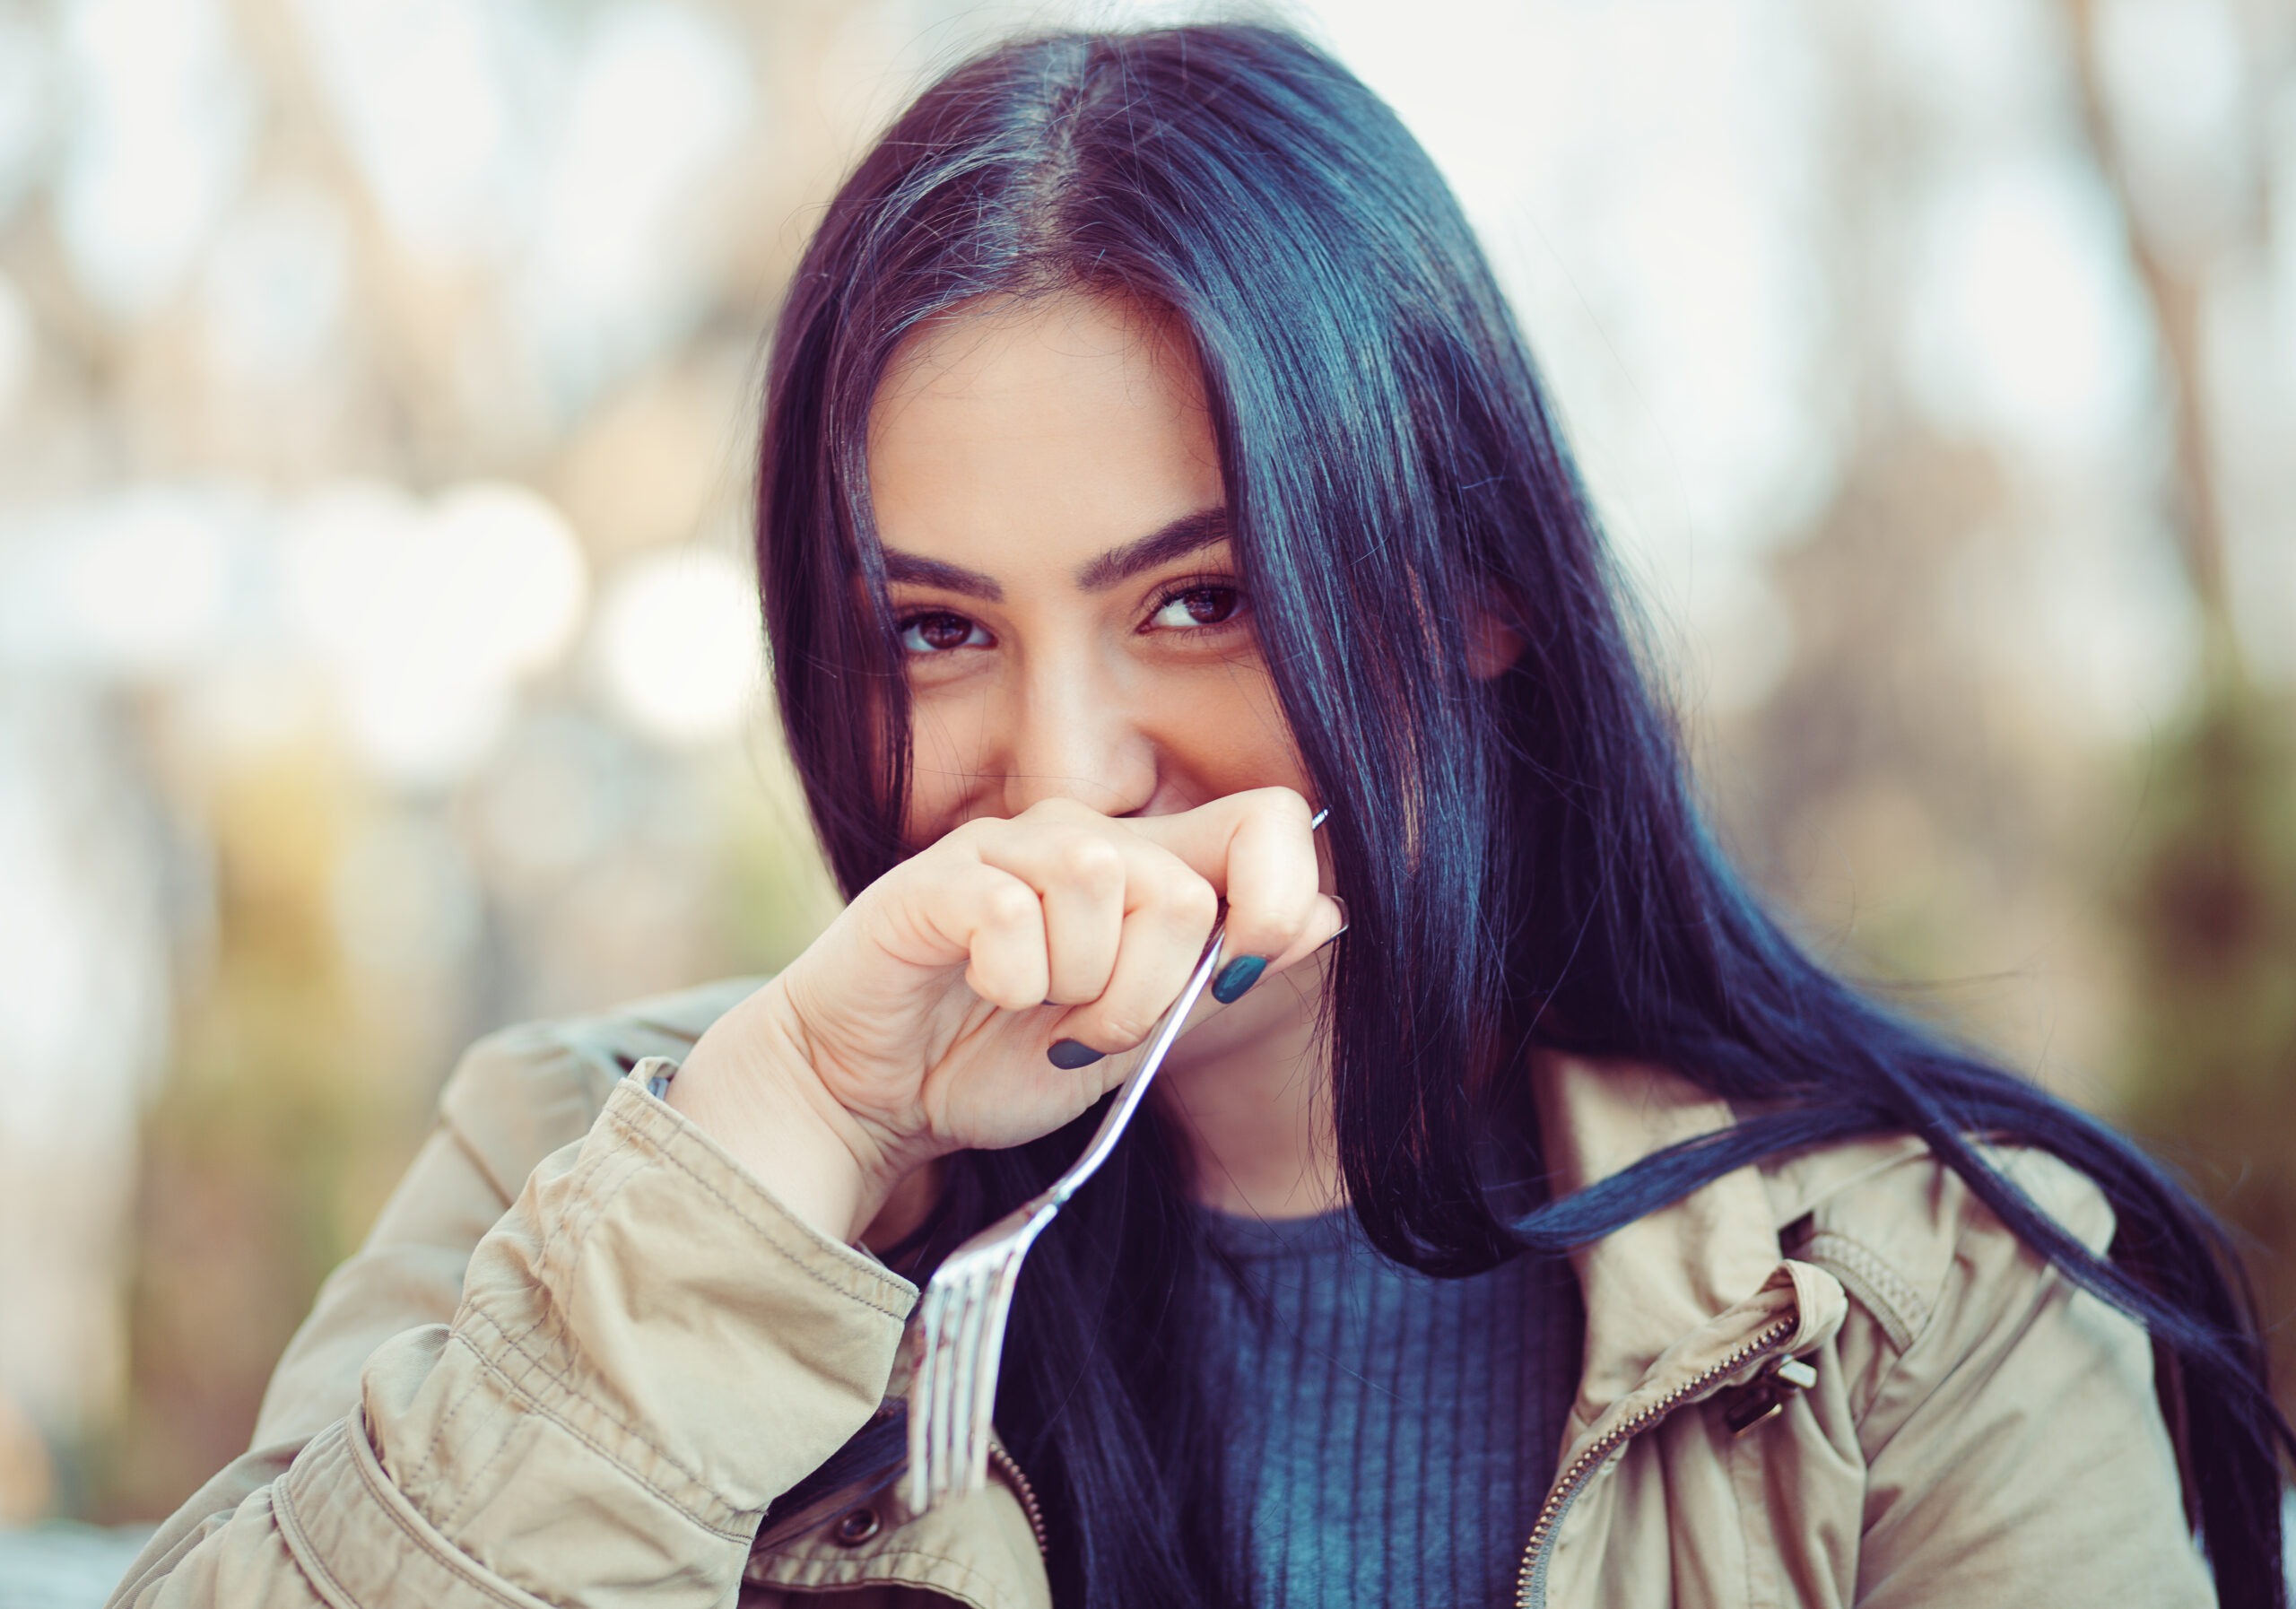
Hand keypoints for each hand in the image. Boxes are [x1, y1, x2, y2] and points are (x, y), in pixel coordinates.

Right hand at [666, 790, 1342, 1240]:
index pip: (1269, 821)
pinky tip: (983, 989)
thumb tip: (1329, 915)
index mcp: (1147, 867)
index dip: (1278, 897)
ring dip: (1078, 987)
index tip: (1234, 978)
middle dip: (1146, 993)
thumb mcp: (1133, 1034)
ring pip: (1103, 885)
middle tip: (1086, 1029)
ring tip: (1033, 1010)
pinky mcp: (938, 878)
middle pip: (1183, 890)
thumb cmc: (998, 1057)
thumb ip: (1219, 977)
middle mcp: (1086, 835)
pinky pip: (1013, 913)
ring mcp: (1008, 847)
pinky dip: (1011, 979)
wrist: (874, 1093)